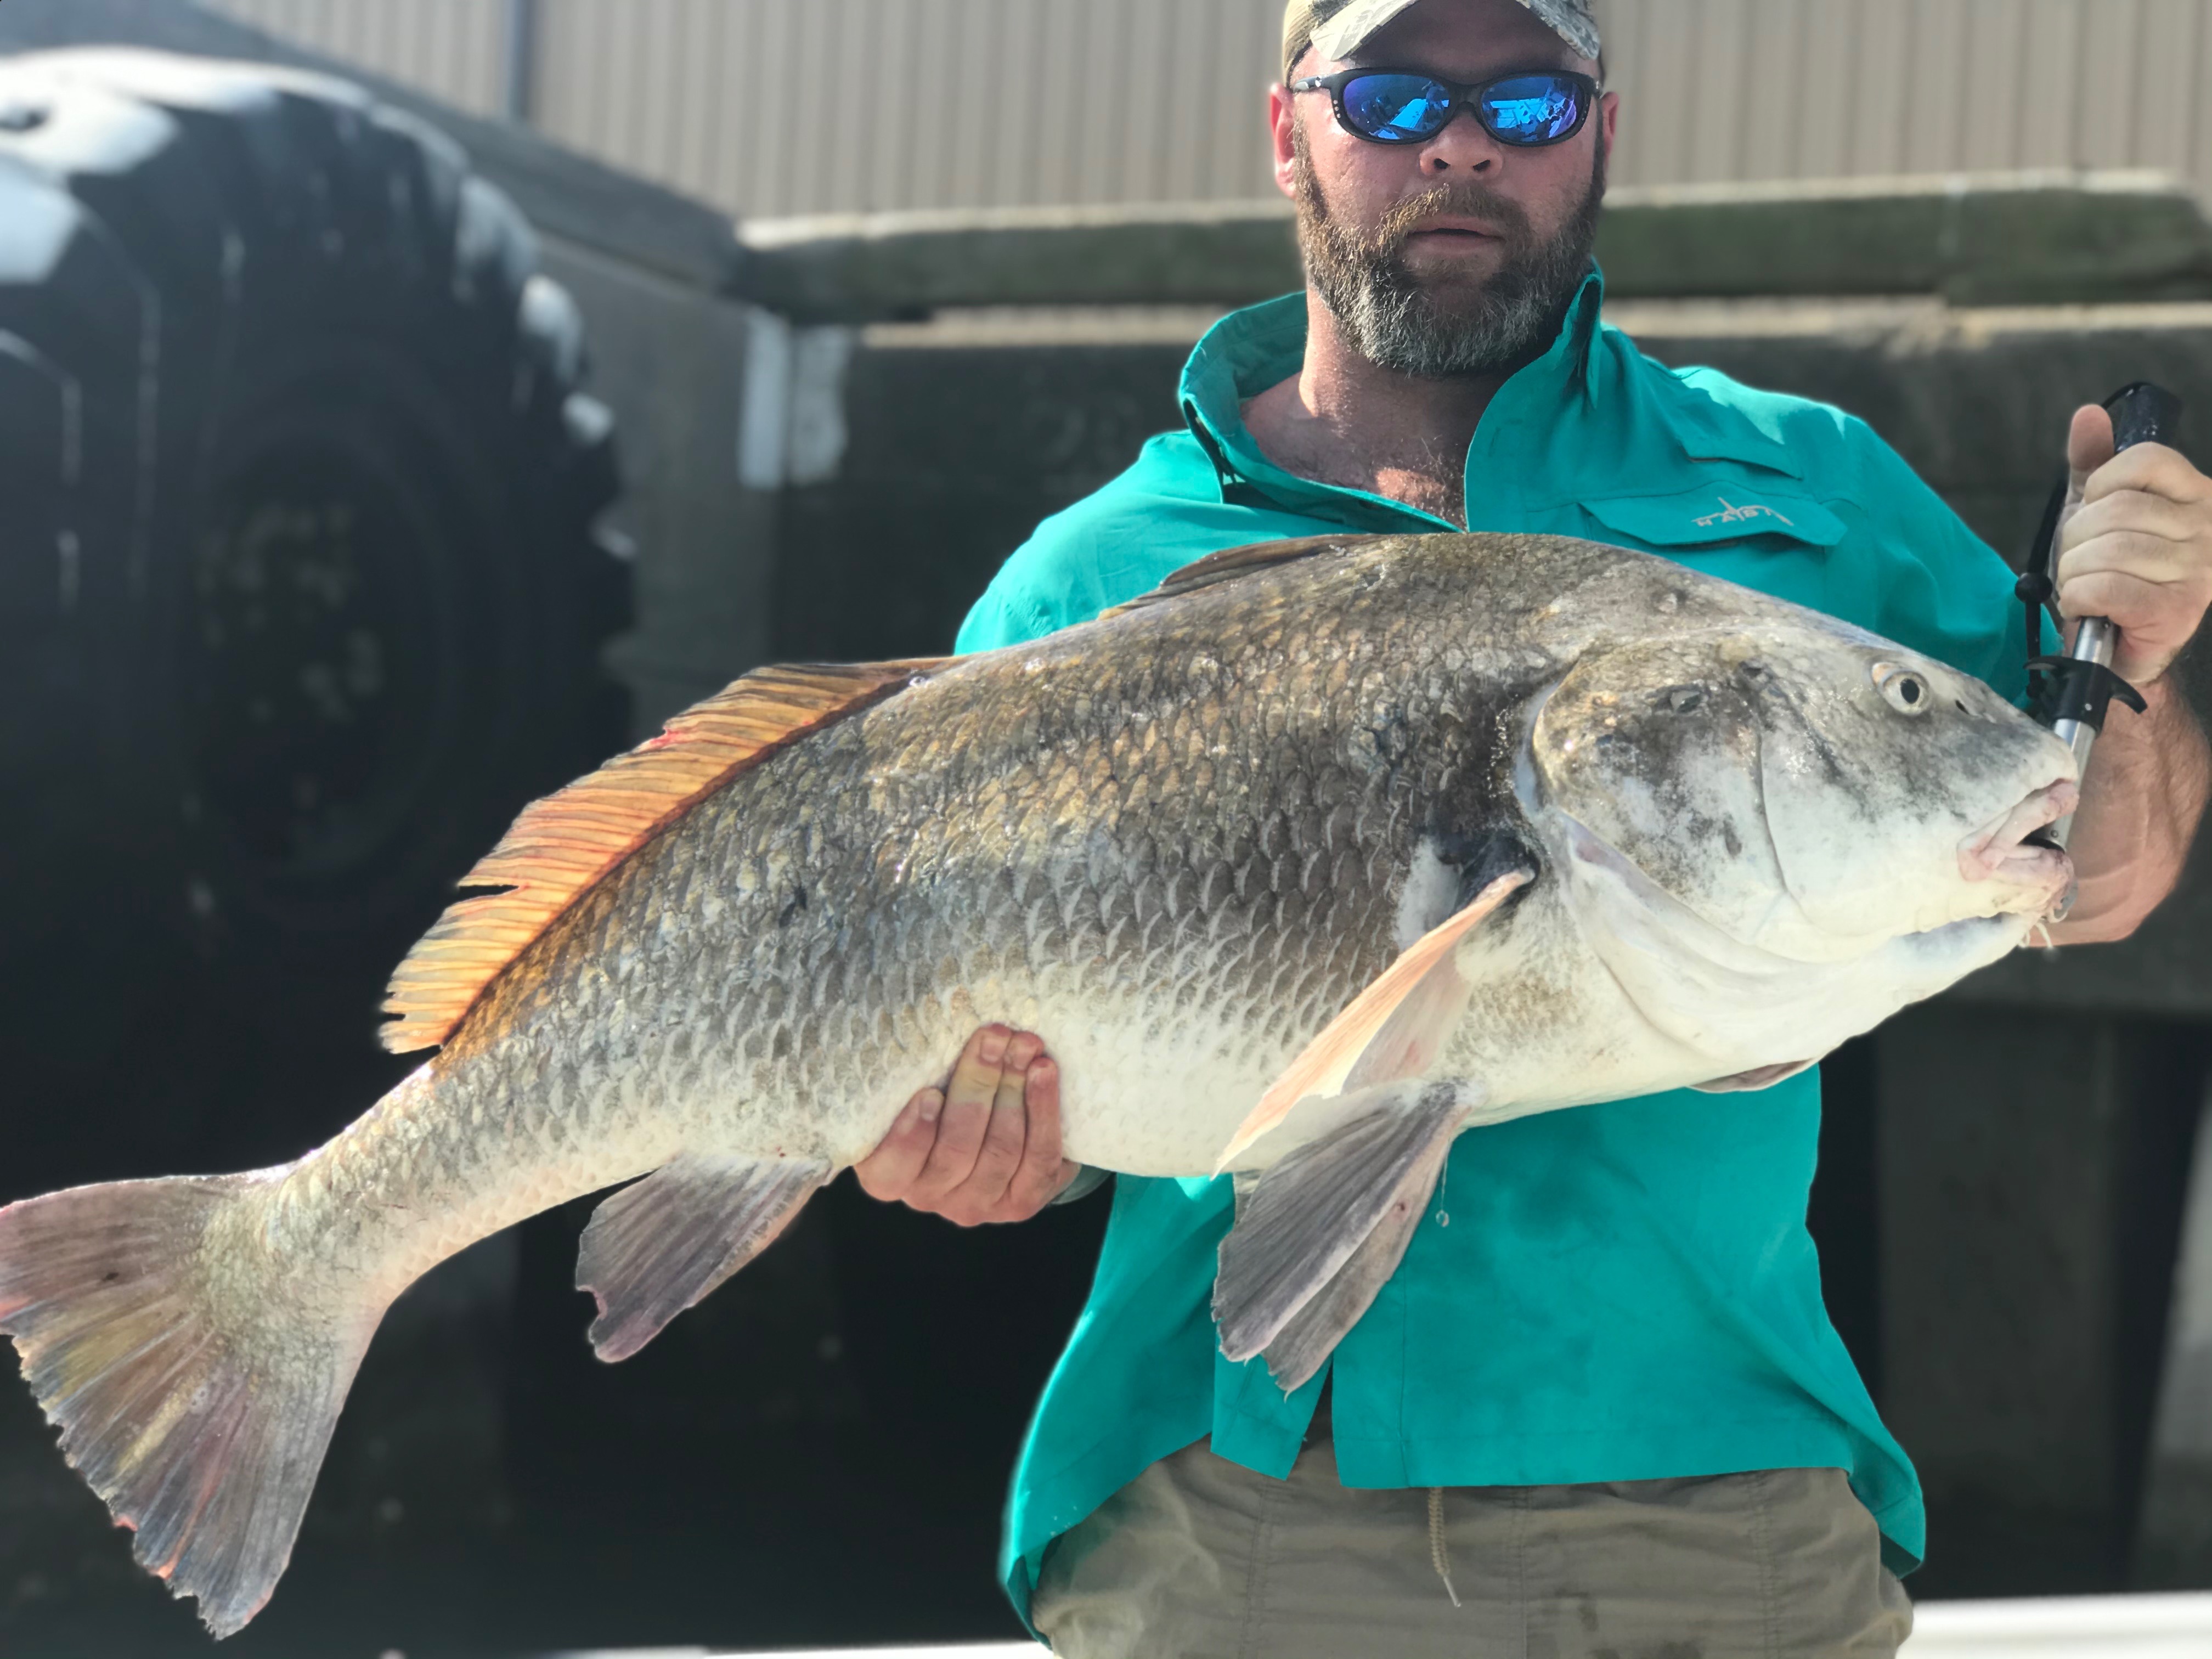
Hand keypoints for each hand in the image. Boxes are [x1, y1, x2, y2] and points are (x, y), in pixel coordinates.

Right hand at [854, 1026, 1075, 1225]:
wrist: (996, 1133)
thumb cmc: (942, 1098)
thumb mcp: (920, 1086)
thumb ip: (915, 1072)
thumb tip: (941, 1022)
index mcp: (888, 1173)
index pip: (890, 1167)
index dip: (910, 1135)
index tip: (930, 1093)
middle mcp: (928, 1195)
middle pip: (956, 1148)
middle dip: (978, 1085)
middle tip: (994, 1038)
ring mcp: (976, 1205)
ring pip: (1000, 1150)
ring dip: (1015, 1089)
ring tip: (1024, 1046)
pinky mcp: (1020, 1203)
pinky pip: (1038, 1157)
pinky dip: (1043, 1110)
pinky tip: (1043, 1072)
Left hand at [2056, 403, 2211, 684]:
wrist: (2119, 646)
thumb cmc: (2112, 574)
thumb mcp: (2097, 512)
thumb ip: (2094, 464)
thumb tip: (2090, 415)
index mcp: (2197, 496)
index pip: (2146, 461)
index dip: (2101, 486)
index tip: (2094, 513)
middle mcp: (2208, 529)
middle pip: (2117, 508)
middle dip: (2078, 538)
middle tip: (2083, 563)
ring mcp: (2198, 571)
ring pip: (2107, 549)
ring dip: (2075, 572)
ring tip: (2087, 587)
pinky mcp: (2176, 610)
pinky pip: (2105, 586)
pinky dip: (2079, 597)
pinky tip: (2089, 606)